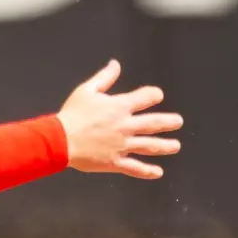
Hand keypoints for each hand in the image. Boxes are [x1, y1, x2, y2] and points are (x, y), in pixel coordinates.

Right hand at [55, 60, 182, 178]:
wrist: (60, 140)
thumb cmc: (72, 114)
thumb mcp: (86, 90)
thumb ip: (104, 77)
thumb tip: (116, 64)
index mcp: (120, 107)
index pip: (146, 97)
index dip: (153, 95)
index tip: (157, 96)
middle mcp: (126, 126)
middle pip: (154, 123)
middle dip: (169, 122)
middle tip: (178, 122)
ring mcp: (122, 145)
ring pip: (150, 146)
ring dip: (165, 146)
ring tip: (176, 146)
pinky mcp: (115, 161)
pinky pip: (134, 167)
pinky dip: (147, 171)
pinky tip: (158, 172)